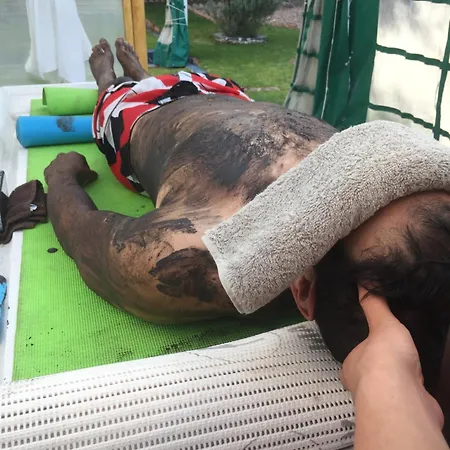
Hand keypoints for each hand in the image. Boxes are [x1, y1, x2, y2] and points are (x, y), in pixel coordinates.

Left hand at [44, 152, 97, 186]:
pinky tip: (59, 181)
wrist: (63, 181)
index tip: (84, 173)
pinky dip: (55, 175)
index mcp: (74, 154)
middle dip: (71, 165)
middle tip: (75, 174)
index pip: (80, 159)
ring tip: (66, 178)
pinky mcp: (47, 169)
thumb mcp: (89, 175)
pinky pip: (52, 172)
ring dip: (62, 170)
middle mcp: (63, 155)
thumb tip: (94, 175)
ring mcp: (53, 162)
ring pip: (58, 165)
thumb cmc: (78, 176)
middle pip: (68, 160)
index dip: (83, 166)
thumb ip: (92, 173)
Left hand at [341, 287, 443, 427]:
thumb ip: (374, 304)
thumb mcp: (381, 323)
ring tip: (410, 366)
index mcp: (350, 366)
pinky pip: (409, 397)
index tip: (374, 346)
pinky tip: (420, 383)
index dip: (364, 351)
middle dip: (382, 367)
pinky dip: (415, 390)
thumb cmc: (383, 359)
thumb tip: (362, 281)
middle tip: (396, 354)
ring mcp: (383, 401)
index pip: (355, 357)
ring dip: (399, 380)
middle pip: (372, 374)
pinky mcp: (404, 411)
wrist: (402, 397)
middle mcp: (362, 386)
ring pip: (390, 387)